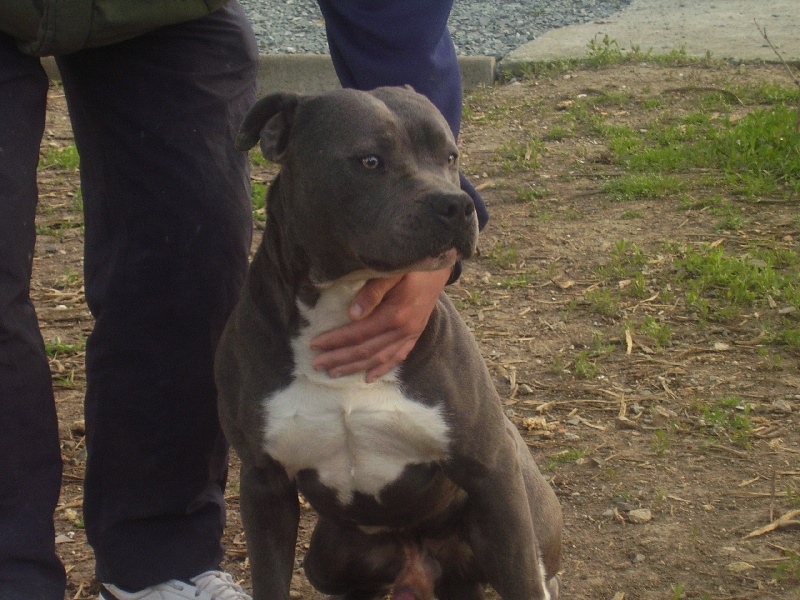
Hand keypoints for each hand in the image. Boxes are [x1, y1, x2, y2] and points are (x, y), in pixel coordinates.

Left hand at [310, 268, 450, 381]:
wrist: (440, 263)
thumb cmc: (413, 263)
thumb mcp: (392, 271)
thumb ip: (372, 291)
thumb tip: (352, 314)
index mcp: (396, 315)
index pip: (359, 333)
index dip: (336, 340)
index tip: (315, 345)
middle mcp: (403, 330)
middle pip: (366, 350)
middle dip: (339, 358)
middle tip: (316, 364)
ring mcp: (411, 335)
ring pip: (379, 358)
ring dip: (355, 367)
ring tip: (333, 373)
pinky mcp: (415, 335)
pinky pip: (397, 357)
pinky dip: (381, 369)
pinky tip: (368, 378)